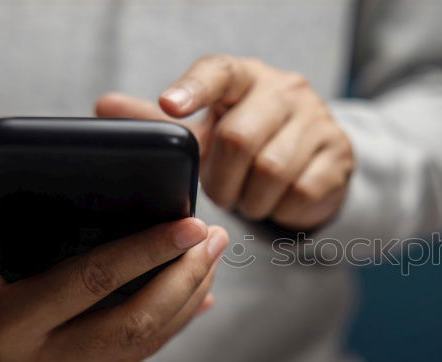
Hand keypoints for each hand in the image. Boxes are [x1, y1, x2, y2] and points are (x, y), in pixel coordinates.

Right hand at [0, 188, 228, 361]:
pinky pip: (141, 355)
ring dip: (189, 297)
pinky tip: (199, 291)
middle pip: (135, 323)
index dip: (144, 252)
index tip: (189, 225)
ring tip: (213, 254)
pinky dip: (175, 321)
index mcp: (6, 327)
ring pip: (146, 343)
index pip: (90, 284)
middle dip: (185, 278)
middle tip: (213, 236)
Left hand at [95, 55, 353, 230]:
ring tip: (247, 199)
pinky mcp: (338, 157)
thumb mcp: (204, 132)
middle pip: (240, 138)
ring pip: (272, 171)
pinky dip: (281, 209)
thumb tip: (103, 109)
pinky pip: (301, 192)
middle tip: (221, 192)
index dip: (193, 89)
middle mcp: (286, 90)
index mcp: (246, 77)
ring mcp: (319, 122)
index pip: (219, 72)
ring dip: (250, 199)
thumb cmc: (248, 142)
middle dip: (222, 178)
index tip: (170, 106)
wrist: (312, 163)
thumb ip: (158, 124)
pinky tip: (277, 203)